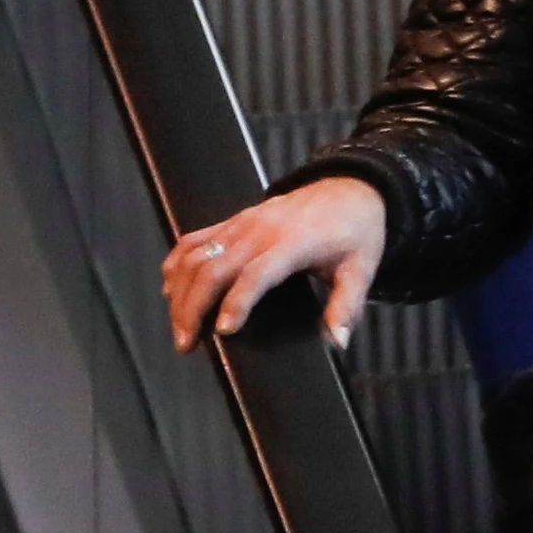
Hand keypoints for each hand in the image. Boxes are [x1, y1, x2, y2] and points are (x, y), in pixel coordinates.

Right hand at [164, 176, 390, 351]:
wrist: (349, 190)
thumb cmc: (355, 232)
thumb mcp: (361, 270)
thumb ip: (346, 306)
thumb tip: (337, 341)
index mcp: (292, 243)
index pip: (256, 274)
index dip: (237, 303)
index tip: (223, 332)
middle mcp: (261, 230)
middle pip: (214, 267)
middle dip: (193, 306)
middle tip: (186, 342)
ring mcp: (243, 223)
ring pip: (197, 254)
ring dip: (180, 290)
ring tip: (178, 325)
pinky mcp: (234, 220)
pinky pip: (196, 239)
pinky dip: (178, 262)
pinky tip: (171, 288)